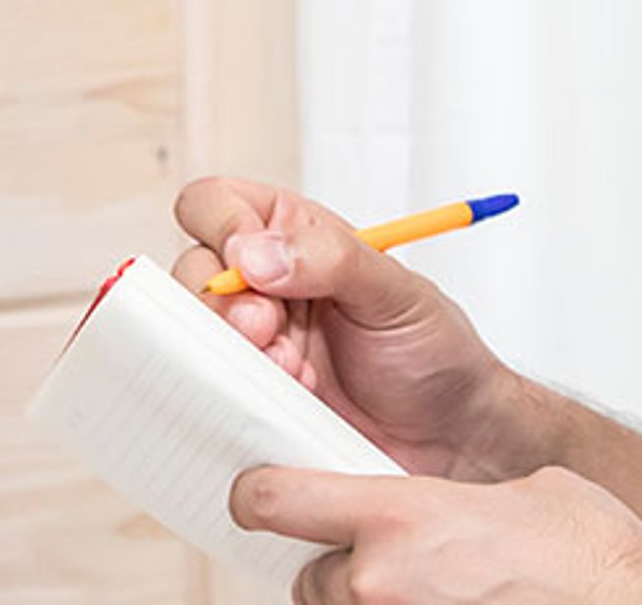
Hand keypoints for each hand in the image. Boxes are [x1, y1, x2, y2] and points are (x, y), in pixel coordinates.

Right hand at [169, 178, 549, 478]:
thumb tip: (256, 254)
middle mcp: (263, 286)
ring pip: (194, 332)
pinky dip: (244, 391)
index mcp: (294, 238)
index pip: (218, 204)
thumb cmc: (432, 353)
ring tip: (295, 369)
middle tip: (270, 326)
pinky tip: (294, 396)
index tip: (248, 259)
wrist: (450, 436)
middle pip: (192, 271)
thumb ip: (331, 261)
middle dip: (224, 300)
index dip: (220, 224)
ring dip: (236, 350)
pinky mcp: (249, 396)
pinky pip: (210, 388)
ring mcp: (253, 345)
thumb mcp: (396, 292)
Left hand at [231, 465, 641, 604]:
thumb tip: (447, 511)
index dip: (261, 494)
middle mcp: (379, 583)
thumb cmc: (594, 564)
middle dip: (345, 569)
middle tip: (403, 565)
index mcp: (399, 518)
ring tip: (436, 596)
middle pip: (309, 576)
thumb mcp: (524, 492)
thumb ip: (453, 499)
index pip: (271, 500)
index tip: (265, 493)